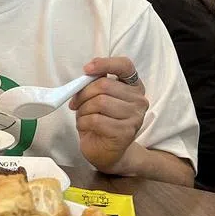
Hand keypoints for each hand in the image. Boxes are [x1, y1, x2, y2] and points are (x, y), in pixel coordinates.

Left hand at [70, 56, 147, 172]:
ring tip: (83, 117)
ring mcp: (134, 117)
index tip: (87, 69)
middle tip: (75, 103)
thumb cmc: (101, 121)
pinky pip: (96, 120)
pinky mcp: (125, 132)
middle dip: (83, 94)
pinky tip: (85, 127)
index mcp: (134, 86)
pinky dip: (83, 122)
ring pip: (99, 102)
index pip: (125, 65)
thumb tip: (86, 73)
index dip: (105, 63)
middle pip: (104, 85)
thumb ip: (96, 84)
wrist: (108, 152)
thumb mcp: (98, 97)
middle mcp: (139, 100)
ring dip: (83, 110)